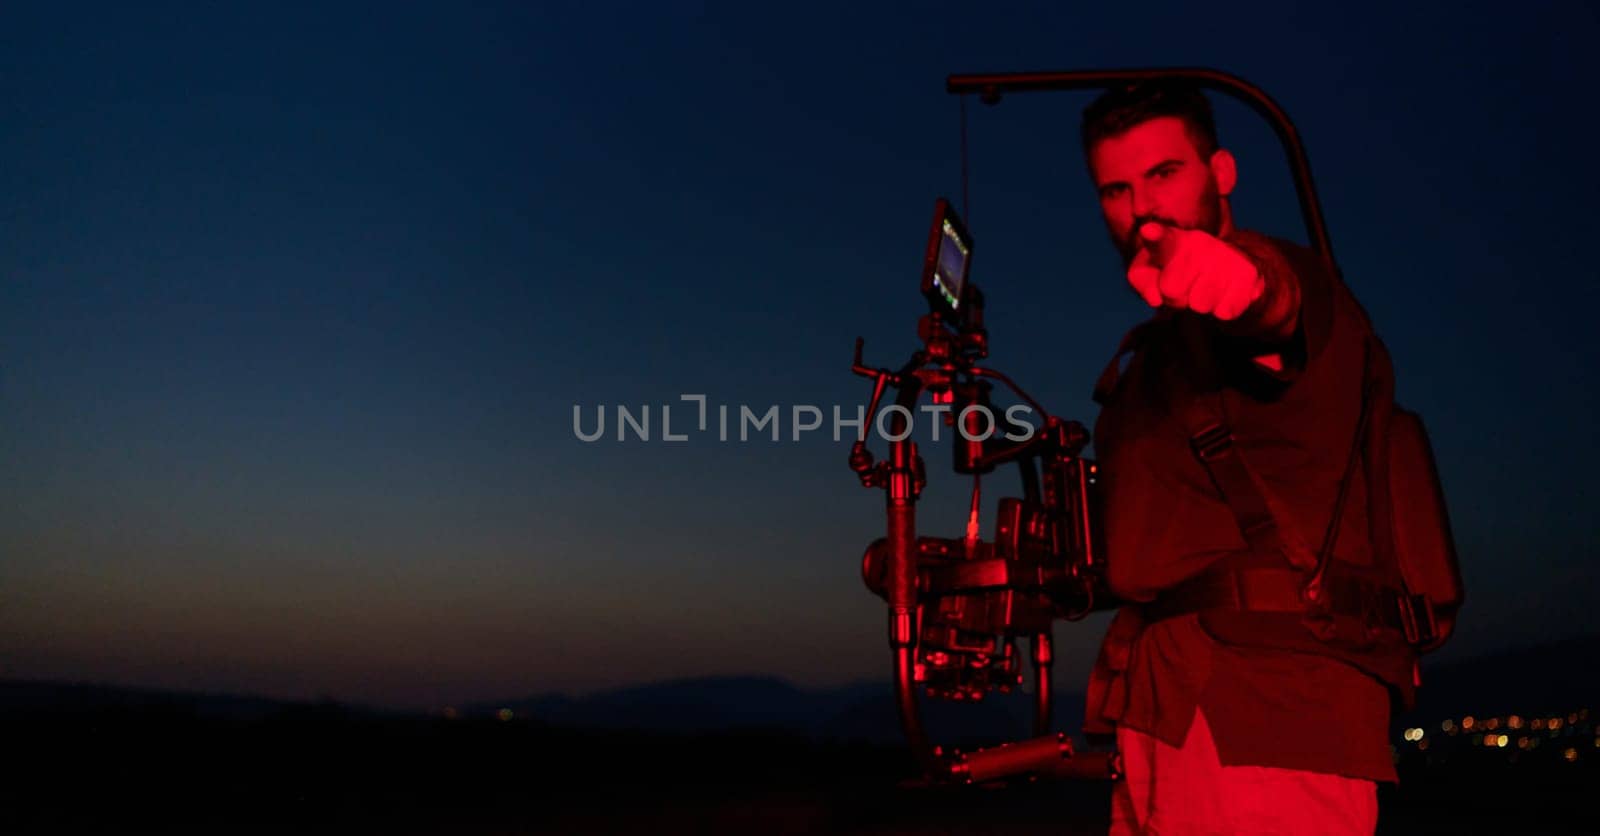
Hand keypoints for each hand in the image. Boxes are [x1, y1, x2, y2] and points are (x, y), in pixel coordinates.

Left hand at [1126, 222, 1264, 320]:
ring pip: (1200, 305)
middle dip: (1174, 298)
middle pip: (1172, 292)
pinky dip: (1222, 310)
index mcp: (1173, 241)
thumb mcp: (1153, 275)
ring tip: (1206, 289)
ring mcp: (1227, 256)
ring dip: (1200, 304)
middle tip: (1185, 286)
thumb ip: (1144, 282)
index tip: (1148, 232)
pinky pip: (1225, 312)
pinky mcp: (1249, 274)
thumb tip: (1155, 298)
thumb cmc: (1179, 274)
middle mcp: (1201, 243)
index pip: (1162, 240)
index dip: (1155, 237)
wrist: (1228, 272)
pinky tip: (1225, 294)